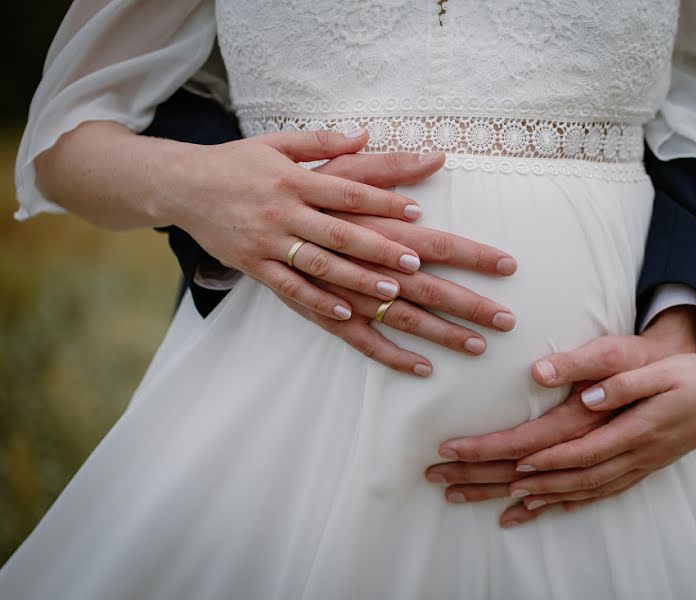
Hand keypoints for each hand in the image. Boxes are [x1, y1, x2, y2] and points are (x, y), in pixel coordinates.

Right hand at [171, 129, 428, 320]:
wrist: (180, 185)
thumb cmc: (236, 162)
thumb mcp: (277, 143)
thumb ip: (322, 141)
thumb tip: (365, 135)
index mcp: (294, 180)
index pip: (346, 191)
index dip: (383, 202)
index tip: (416, 212)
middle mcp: (282, 212)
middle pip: (339, 233)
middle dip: (379, 249)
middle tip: (414, 262)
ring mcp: (267, 241)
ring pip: (318, 265)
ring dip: (356, 279)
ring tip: (391, 293)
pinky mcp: (252, 264)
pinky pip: (288, 287)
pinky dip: (316, 300)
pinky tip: (345, 312)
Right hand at [269, 150, 517, 375]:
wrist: (184, 188)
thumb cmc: (245, 164)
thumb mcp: (289, 144)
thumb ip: (340, 147)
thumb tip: (386, 139)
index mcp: (324, 191)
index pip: (405, 223)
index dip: (447, 240)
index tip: (494, 260)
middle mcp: (317, 228)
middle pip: (402, 270)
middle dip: (456, 294)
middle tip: (502, 316)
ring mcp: (298, 261)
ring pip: (372, 303)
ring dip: (422, 325)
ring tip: (468, 343)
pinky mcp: (279, 284)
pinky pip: (328, 321)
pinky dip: (364, 339)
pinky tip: (406, 360)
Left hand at [497, 352, 695, 521]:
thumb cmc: (695, 376)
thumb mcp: (663, 371)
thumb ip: (625, 384)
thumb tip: (590, 396)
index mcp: (638, 429)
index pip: (584, 452)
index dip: (549, 460)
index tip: (517, 462)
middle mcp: (639, 454)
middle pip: (580, 478)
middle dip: (538, 485)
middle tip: (504, 487)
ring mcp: (644, 464)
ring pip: (591, 489)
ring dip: (553, 497)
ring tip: (518, 501)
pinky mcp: (647, 465)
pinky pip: (608, 490)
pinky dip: (580, 500)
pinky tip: (560, 505)